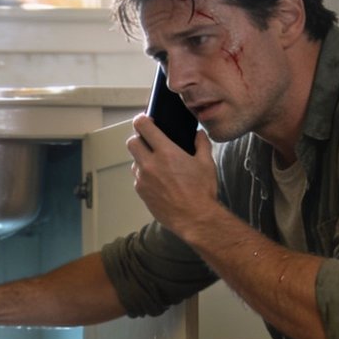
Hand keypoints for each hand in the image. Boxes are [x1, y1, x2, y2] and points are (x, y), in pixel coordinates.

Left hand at [128, 112, 215, 234]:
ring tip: (157, 163)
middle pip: (131, 142)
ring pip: (134, 161)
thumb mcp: (207, 163)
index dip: (142, 120)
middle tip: (149, 141)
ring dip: (141, 158)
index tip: (145, 120)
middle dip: (138, 138)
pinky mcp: (141, 193)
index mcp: (166, 152)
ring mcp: (143, 179)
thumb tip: (199, 134)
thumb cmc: (202, 192)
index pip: (143, 127)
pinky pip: (138, 178)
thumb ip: (202, 144)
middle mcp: (150, 164)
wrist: (195, 218)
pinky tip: (158, 180)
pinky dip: (144, 175)